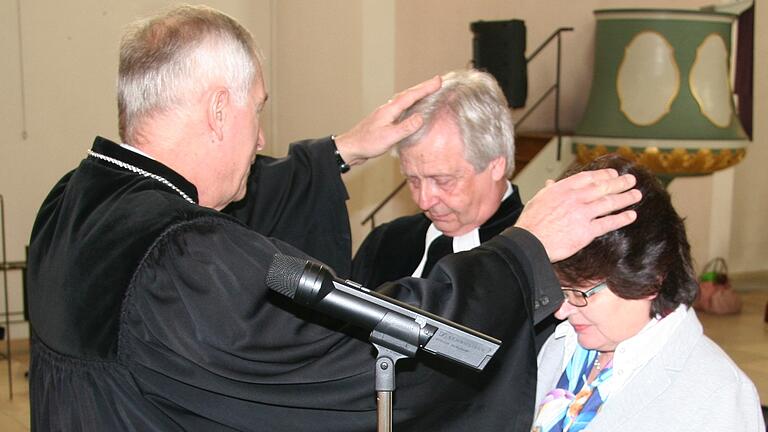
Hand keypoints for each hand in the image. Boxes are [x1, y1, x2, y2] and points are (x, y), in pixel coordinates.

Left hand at [333, 75, 441, 165]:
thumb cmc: (367, 143)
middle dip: (423, 87)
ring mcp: (385, 114)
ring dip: (416, 94)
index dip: (425, 88)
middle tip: (437, 82)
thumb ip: (405, 127)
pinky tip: (411, 108)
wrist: (350, 148)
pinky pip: (400, 108)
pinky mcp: (384, 121)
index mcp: (390, 110)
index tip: (438, 81)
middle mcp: (387, 109)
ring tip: (427, 91)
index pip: (411, 96)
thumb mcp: (389, 137)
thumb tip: (421, 118)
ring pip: (404, 100)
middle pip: (408, 94)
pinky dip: (409, 104)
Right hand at [514, 169, 641, 261]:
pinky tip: (631, 216)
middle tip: (631, 180)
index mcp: (562, 189)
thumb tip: (550, 183)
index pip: (588, 178)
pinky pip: (608, 223)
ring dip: (625, 198)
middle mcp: (575, 198)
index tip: (613, 174)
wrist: (530, 242)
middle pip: (603, 187)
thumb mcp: (538, 200)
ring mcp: (582, 214)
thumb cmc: (530, 223)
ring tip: (636, 195)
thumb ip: (548, 190)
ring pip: (609, 203)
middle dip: (620, 183)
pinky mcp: (586, 231)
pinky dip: (622, 219)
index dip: (603, 175)